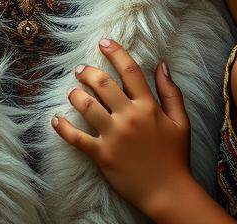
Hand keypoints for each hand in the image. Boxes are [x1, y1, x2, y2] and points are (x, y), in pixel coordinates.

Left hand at [51, 38, 193, 215]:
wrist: (168, 193)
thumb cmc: (175, 156)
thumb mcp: (180, 121)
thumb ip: (171, 91)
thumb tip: (161, 64)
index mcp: (147, 106)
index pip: (129, 71)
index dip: (115, 52)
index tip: (103, 42)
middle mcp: (128, 117)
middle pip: (102, 84)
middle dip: (88, 72)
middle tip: (80, 69)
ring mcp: (113, 136)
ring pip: (86, 106)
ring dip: (75, 94)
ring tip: (72, 91)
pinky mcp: (102, 155)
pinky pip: (76, 138)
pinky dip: (63, 128)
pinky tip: (55, 119)